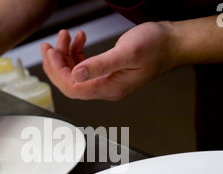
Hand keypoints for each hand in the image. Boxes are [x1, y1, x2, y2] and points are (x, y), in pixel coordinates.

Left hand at [41, 22, 176, 100]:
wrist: (173, 43)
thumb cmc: (156, 47)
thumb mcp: (126, 53)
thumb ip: (99, 65)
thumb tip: (76, 75)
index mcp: (109, 88)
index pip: (73, 88)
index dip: (57, 72)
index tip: (51, 54)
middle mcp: (106, 87)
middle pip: (71, 82)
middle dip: (57, 64)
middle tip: (50, 46)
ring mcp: (107, 79)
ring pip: (76, 72)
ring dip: (66, 55)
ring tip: (65, 36)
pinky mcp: (109, 70)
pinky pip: (86, 65)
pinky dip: (78, 52)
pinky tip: (79, 39)